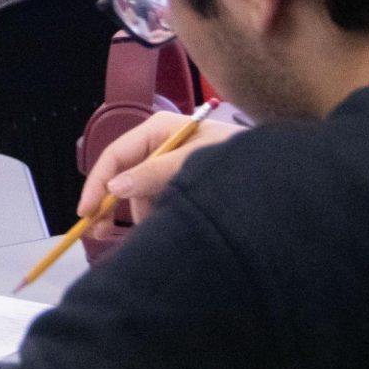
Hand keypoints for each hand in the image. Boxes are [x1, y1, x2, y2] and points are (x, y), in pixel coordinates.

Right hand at [77, 111, 245, 236]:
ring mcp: (171, 165)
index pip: (115, 155)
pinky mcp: (184, 183)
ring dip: (138, 215)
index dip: (97, 183)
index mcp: (158, 130)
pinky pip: (159, 201)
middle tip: (99, 233)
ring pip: (140, 193)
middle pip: (123, 175)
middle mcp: (160, 145)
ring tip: (148, 238)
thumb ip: (153, 175)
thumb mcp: (193, 164)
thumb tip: (114, 189)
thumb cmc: (239, 160)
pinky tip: (161, 232)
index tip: (86, 212)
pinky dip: (156, 217)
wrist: (282, 173)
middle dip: (111, 204)